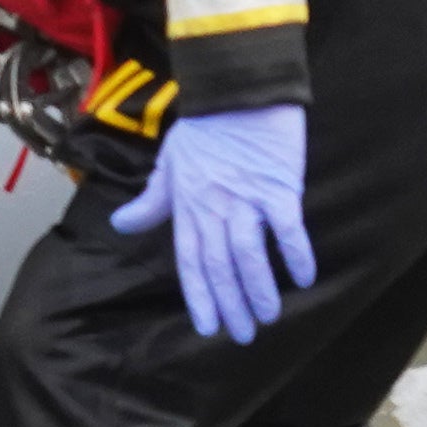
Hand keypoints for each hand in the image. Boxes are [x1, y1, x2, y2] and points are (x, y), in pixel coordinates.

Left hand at [107, 103, 316, 347]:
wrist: (236, 91)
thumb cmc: (202, 127)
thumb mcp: (169, 164)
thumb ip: (151, 201)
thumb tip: (121, 224)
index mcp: (188, 205)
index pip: (190, 260)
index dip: (199, 295)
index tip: (207, 326)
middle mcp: (214, 208)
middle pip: (219, 265)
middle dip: (230, 304)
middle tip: (243, 335)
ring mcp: (246, 199)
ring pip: (248, 254)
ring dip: (258, 288)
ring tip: (269, 316)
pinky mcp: (277, 188)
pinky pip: (287, 228)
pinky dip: (295, 253)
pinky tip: (305, 277)